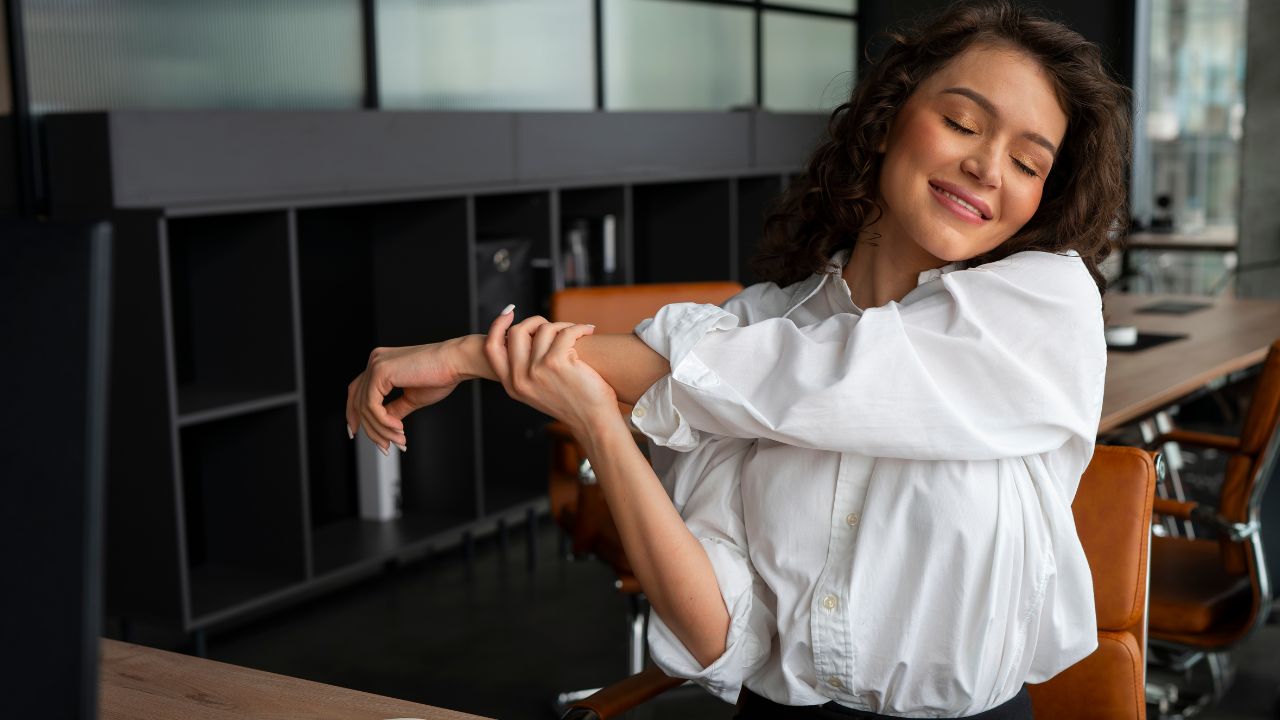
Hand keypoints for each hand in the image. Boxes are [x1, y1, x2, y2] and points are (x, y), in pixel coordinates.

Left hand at [345, 340, 464, 451]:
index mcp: (380, 364)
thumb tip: (382, 425)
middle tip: (385, 446)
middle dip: (370, 428)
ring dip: (381, 429)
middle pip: (357, 402)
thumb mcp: (411, 398)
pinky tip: (399, 428)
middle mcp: (375, 361)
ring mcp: (376, 364)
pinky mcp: (381, 371)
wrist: (455, 363)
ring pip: (365, 407)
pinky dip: (384, 422)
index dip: (353, 413)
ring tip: (399, 439)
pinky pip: (372, 406)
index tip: (355, 432)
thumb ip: (393, 409)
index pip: (357, 391)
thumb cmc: (440, 376)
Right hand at [484, 311, 619, 438]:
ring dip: (563, 325)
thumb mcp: (538, 391)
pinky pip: (565, 331)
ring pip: (543, 329)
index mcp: (512, 385)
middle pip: (516, 332)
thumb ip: (527, 370)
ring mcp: (536, 370)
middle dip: (536, 322)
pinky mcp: (557, 362)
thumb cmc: (573, 404)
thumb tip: (528, 336)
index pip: (492, 348)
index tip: (509, 312)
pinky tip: (588, 331)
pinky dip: (579, 327)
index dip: (497, 326)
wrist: (593, 422)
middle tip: (555, 326)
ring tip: (577, 333)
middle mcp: (520, 378)